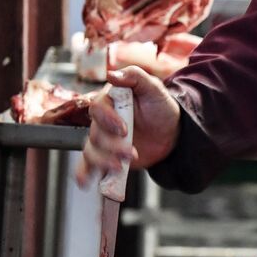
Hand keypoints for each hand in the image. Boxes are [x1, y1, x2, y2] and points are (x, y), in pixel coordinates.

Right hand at [75, 67, 180, 187]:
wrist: (172, 132)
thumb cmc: (162, 107)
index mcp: (111, 101)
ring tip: (122, 166)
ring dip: (104, 161)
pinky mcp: (106, 155)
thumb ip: (135, 77)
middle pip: (95, 133)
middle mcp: (103, 120)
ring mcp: (103, 139)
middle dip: (112, 146)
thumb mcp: (154, 89)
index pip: (98, 108)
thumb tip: (112, 74)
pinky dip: (83, 173)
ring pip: (91, 151)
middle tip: (130, 153)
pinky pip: (88, 164)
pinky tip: (84, 182)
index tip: (124, 129)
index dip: (108, 120)